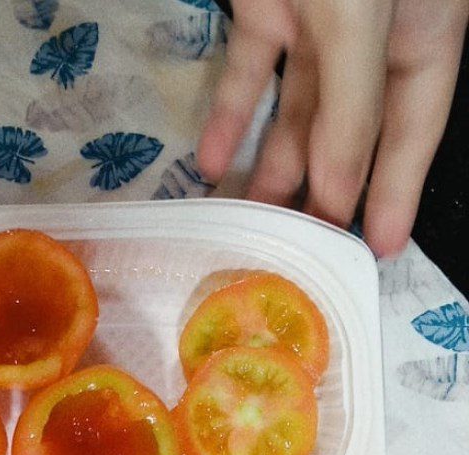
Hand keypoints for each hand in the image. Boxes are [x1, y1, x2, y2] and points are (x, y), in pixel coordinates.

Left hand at [197, 0, 468, 256]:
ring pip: (296, 112)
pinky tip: (212, 164)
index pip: (415, 128)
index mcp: (424, 32)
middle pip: (351, 133)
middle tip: (300, 247)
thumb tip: (336, 189)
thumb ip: (350, 105)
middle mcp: (374, 38)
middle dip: (324, 192)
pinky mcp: (266, 8)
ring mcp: (319, 21)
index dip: (397, 191)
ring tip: (250, 223)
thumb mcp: (360, 23)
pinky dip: (230, 117)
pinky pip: (249, 73)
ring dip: (271, 168)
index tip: (380, 249)